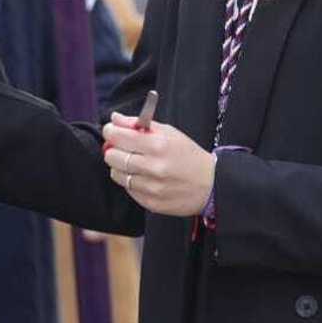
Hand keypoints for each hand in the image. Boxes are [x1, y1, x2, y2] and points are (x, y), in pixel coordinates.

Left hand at [101, 112, 215, 217]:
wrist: (211, 185)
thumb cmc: (189, 155)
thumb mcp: (169, 133)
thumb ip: (140, 124)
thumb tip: (115, 119)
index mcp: (158, 146)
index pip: (118, 137)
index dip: (110, 131)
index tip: (111, 130)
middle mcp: (153, 168)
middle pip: (112, 156)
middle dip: (114, 149)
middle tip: (122, 147)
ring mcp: (151, 188)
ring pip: (116, 174)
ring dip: (121, 167)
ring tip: (135, 163)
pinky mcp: (151, 203)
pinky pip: (128, 190)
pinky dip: (131, 181)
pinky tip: (144, 177)